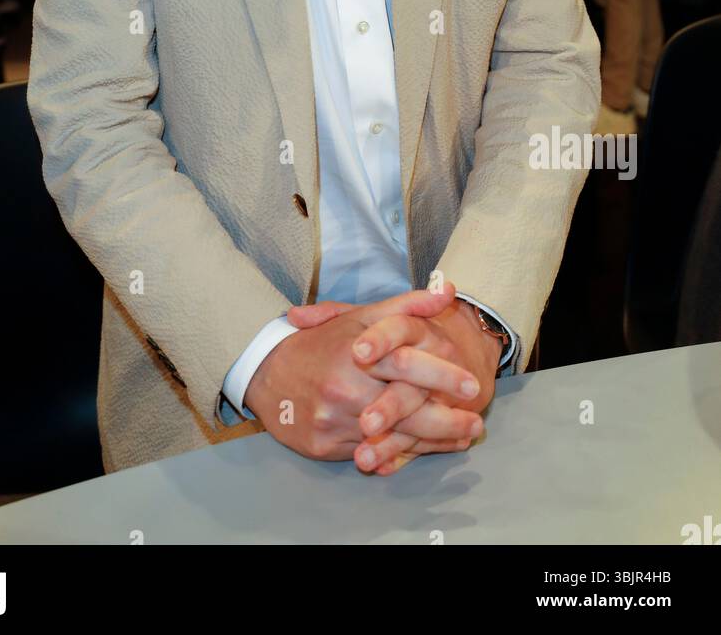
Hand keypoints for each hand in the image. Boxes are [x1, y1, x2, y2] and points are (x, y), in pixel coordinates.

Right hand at [290, 293, 500, 475]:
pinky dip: (401, 455)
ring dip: (432, 441)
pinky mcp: (325, 446)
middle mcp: (345, 387)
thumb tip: (450, 290)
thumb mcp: (361, 316)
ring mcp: (334, 419)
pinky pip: (370, 454)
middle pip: (403, 408)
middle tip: (477, 422)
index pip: (405, 363)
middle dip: (445, 418)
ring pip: (391, 437)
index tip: (472, 384)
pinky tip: (426, 452)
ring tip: (462, 438)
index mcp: (356, 352)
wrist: (267, 374)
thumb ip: (406, 306)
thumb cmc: (322, 344)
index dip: (441, 375)